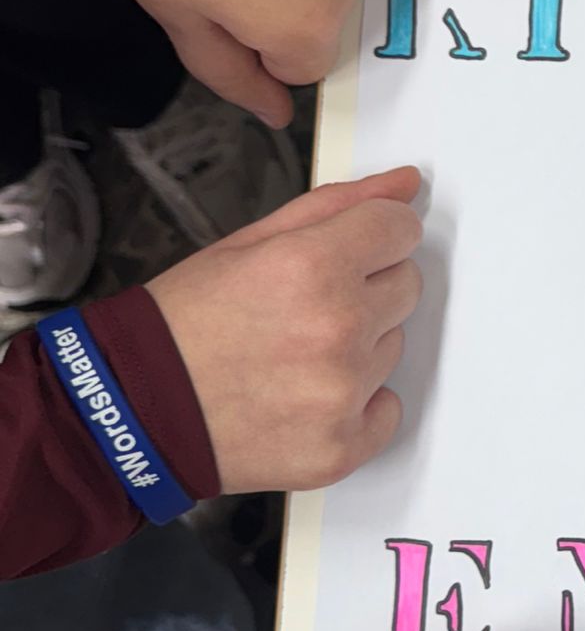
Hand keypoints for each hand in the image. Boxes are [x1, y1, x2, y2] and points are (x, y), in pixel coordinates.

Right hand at [147, 168, 423, 492]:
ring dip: (358, 346)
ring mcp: (342, 392)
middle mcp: (336, 327)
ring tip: (292, 355)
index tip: (351, 251)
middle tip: (303, 308)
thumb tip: (405, 184)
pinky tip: (305, 396)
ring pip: (394, 346)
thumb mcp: (246, 243)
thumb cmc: (183, 325)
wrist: (132, 409)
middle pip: (406, 286)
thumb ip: (336, 206)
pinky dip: (357, 406)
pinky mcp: (341, 446)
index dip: (374, 236)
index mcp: (312, 266)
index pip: (400, 230)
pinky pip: (388, 409)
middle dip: (365, 289)